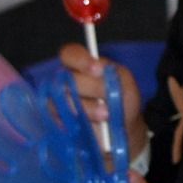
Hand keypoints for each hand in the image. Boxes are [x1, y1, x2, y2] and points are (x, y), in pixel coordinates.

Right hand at [58, 43, 146, 165]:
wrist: (121, 128)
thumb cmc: (122, 101)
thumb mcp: (126, 85)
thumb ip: (113, 76)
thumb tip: (99, 73)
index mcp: (82, 64)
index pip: (70, 54)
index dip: (81, 60)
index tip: (98, 70)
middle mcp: (66, 78)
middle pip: (66, 78)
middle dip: (90, 89)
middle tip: (107, 102)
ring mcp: (58, 98)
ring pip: (62, 99)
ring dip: (86, 109)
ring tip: (104, 116)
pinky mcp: (56, 118)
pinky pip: (59, 118)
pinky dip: (78, 121)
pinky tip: (91, 125)